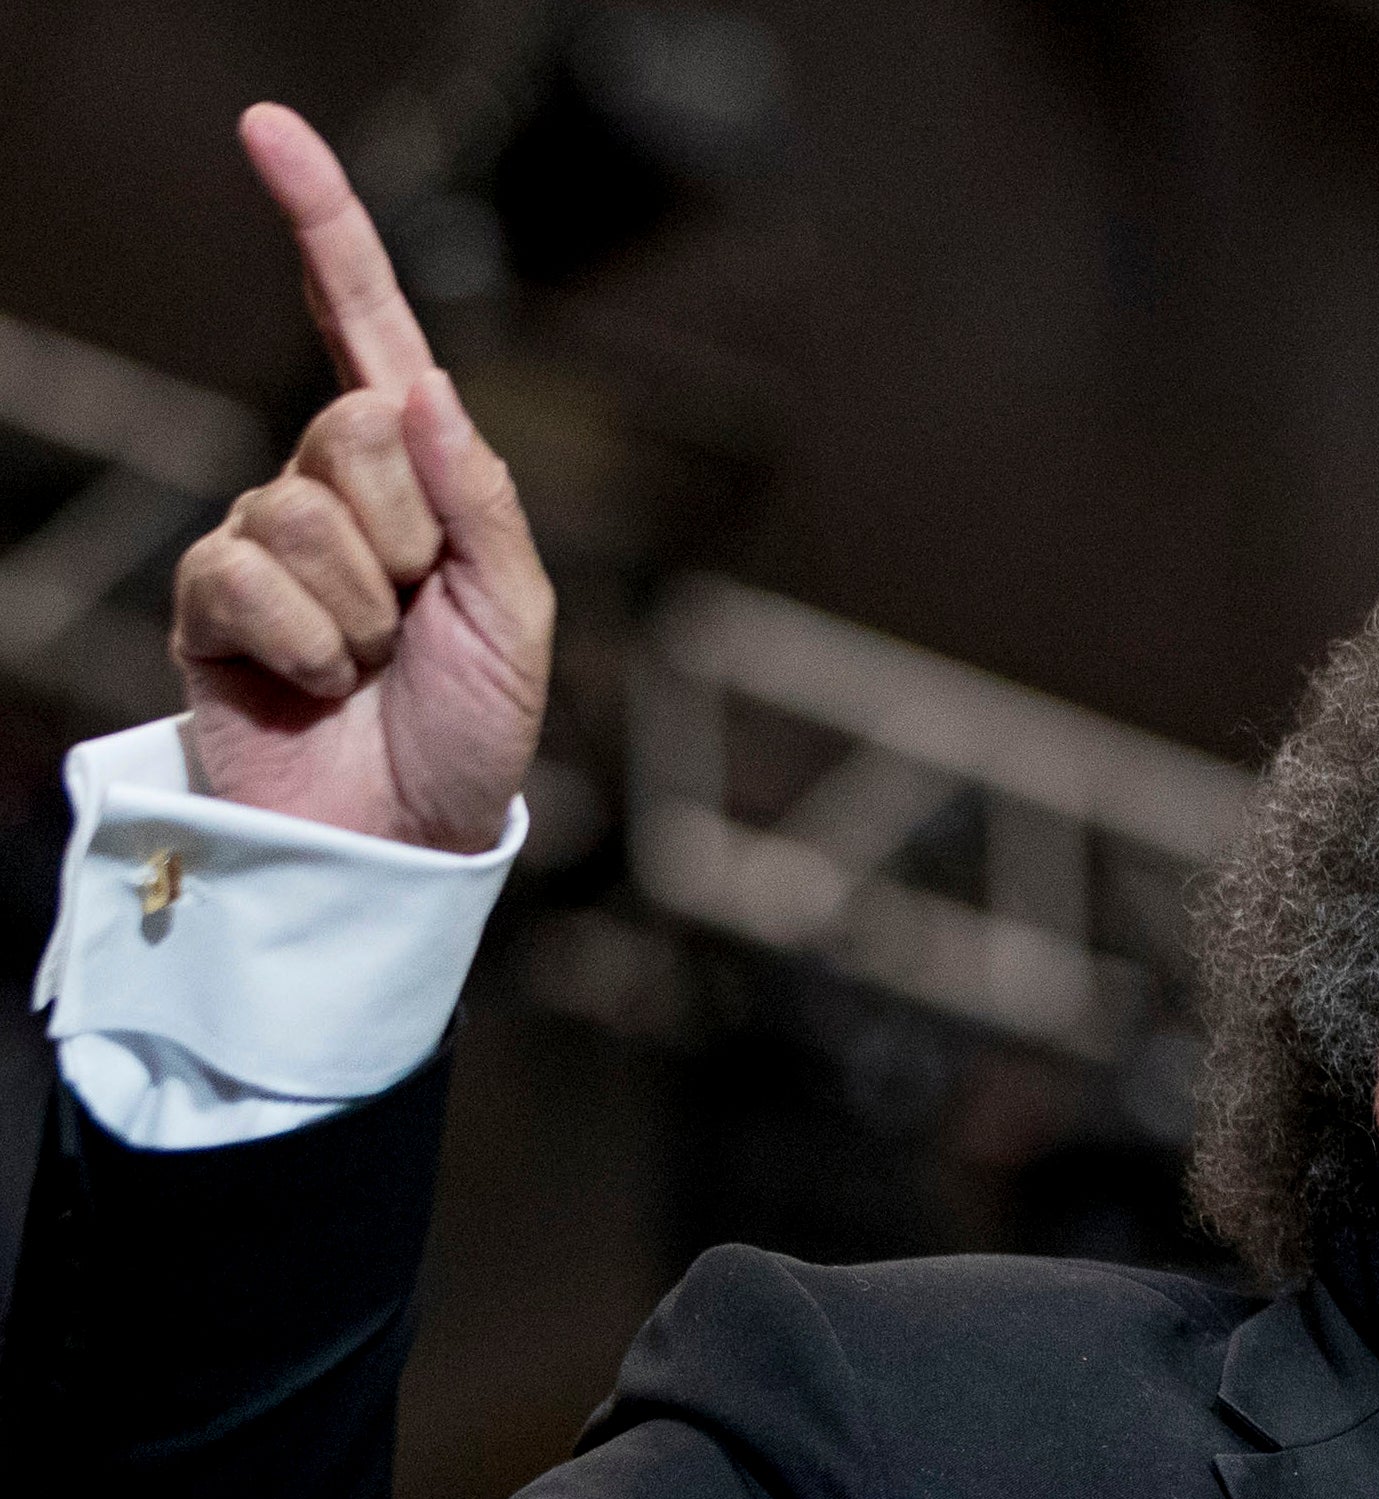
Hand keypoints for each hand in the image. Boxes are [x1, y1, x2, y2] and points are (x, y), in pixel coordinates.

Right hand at [169, 104, 551, 852]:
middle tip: (416, 618)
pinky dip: (304, 645)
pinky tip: (315, 686)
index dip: (322, 227)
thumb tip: (425, 392)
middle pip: (356, 428)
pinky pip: (248, 576)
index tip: (267, 128)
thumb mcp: (517, 616)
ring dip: (361, 610)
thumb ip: (484, 502)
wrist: (406, 837)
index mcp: (420, 474)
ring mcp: (266, 541)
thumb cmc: (474, 731)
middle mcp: (335, 488)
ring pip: (305, 513)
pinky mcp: (210, 602)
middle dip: (407, 533)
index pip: (365, 328)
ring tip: (371, 667)